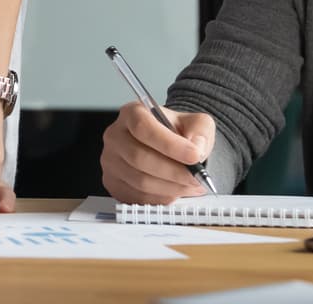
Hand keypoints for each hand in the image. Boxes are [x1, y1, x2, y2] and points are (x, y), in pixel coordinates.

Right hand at [100, 101, 215, 204]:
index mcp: (132, 114)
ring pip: (140, 181)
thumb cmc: (177, 132)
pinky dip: (163, 198)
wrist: (168, 145)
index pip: (143, 128)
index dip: (169, 144)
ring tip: (191, 185)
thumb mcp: (195, 122)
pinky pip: (139, 198)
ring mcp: (111, 162)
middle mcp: (116, 136)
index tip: (194, 156)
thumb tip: (197, 149)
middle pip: (139, 158)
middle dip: (174, 172)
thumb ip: (200, 130)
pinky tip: (177, 191)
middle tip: (197, 177)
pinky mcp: (114, 184)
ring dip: (171, 187)